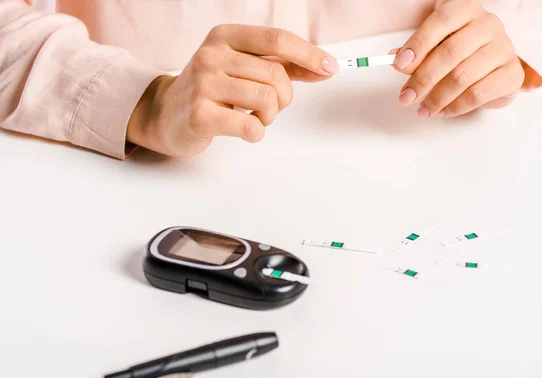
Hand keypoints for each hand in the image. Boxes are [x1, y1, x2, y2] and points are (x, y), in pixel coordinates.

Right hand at [127, 24, 338, 156]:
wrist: (167, 114)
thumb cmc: (213, 90)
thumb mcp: (243, 67)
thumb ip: (282, 64)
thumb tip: (325, 67)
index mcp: (225, 36)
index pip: (276, 39)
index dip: (308, 54)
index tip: (331, 68)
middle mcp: (211, 55)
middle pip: (276, 75)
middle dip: (285, 97)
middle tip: (272, 106)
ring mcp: (203, 84)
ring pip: (267, 99)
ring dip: (270, 115)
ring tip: (254, 116)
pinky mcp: (200, 115)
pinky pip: (250, 126)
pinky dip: (257, 132)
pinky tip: (246, 130)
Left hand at [391, 0, 524, 117]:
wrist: (492, 66)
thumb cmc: (458, 51)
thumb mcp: (433, 45)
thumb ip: (416, 53)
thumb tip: (397, 62)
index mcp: (467, 9)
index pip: (441, 21)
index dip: (418, 44)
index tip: (399, 64)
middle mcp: (489, 24)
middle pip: (450, 52)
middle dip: (423, 79)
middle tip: (406, 97)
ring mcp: (504, 48)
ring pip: (463, 76)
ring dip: (437, 98)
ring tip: (423, 110)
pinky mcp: (513, 74)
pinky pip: (479, 94)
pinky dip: (456, 107)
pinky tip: (443, 111)